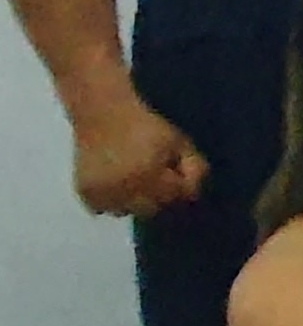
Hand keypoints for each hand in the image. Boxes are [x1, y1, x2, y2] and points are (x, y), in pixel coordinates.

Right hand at [68, 97, 205, 219]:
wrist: (103, 114)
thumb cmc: (146, 127)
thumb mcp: (179, 142)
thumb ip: (195, 169)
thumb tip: (193, 196)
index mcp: (148, 175)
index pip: (175, 197)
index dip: (179, 185)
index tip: (174, 172)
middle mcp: (124, 188)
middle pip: (152, 210)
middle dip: (158, 196)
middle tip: (153, 176)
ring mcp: (102, 193)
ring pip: (126, 212)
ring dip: (133, 201)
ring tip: (132, 178)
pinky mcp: (85, 193)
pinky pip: (102, 208)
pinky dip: (110, 200)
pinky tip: (115, 182)